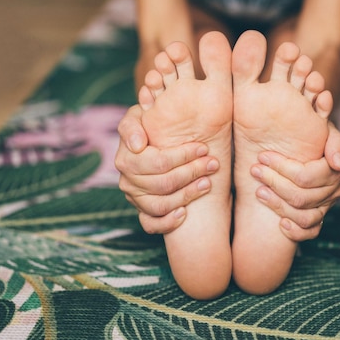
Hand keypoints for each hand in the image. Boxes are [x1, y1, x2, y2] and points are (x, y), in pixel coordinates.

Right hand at [115, 104, 219, 233]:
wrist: (149, 139)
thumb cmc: (149, 124)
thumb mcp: (140, 115)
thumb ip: (135, 122)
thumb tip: (137, 144)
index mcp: (126, 158)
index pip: (159, 162)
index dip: (184, 156)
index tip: (203, 148)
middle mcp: (127, 180)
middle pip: (164, 183)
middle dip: (192, 173)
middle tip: (213, 164)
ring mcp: (134, 198)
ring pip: (161, 205)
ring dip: (187, 195)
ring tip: (207, 183)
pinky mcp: (142, 211)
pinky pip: (150, 224)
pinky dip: (167, 223)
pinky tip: (185, 213)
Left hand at [250, 121, 339, 240]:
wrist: (301, 144)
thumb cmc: (305, 131)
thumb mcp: (312, 118)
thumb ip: (321, 115)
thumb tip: (332, 130)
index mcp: (336, 166)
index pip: (308, 176)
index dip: (282, 169)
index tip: (262, 156)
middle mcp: (336, 188)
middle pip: (302, 197)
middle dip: (274, 183)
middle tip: (254, 170)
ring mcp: (327, 204)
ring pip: (305, 216)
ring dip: (279, 206)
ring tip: (259, 191)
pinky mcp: (319, 218)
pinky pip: (311, 232)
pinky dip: (296, 231)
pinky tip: (280, 223)